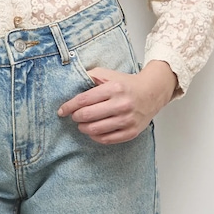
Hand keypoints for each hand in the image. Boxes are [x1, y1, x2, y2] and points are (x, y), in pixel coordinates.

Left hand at [57, 61, 176, 144]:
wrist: (151, 93)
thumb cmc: (126, 84)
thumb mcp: (108, 74)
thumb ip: (90, 76)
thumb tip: (71, 85)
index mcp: (114, 88)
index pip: (84, 100)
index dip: (69, 106)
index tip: (62, 110)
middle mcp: (121, 104)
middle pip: (88, 115)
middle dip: (76, 117)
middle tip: (74, 116)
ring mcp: (127, 120)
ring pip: (95, 129)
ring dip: (83, 128)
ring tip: (81, 124)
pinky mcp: (131, 132)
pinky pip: (107, 139)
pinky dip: (95, 137)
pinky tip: (92, 131)